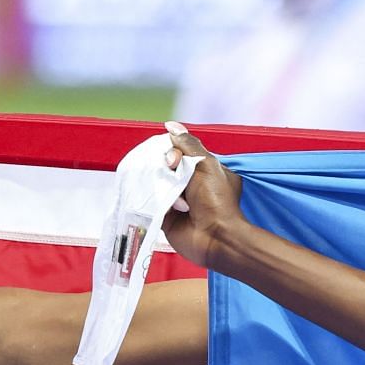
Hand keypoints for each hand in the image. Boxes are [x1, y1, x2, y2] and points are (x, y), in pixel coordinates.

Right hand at [160, 123, 244, 271]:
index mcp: (203, 170)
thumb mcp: (207, 166)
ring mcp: (175, 199)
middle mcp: (188, 183)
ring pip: (153, 181)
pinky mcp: (163, 214)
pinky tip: (159, 201)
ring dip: (159, 185)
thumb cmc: (217, 202)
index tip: (174, 161)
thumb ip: (189, 144)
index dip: (171, 152)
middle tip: (171, 176)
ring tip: (172, 196)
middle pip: (162, 165)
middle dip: (163, 168)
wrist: (216, 238)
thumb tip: (170, 126)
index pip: (177, 151)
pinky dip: (150, 198)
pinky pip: (148, 199)